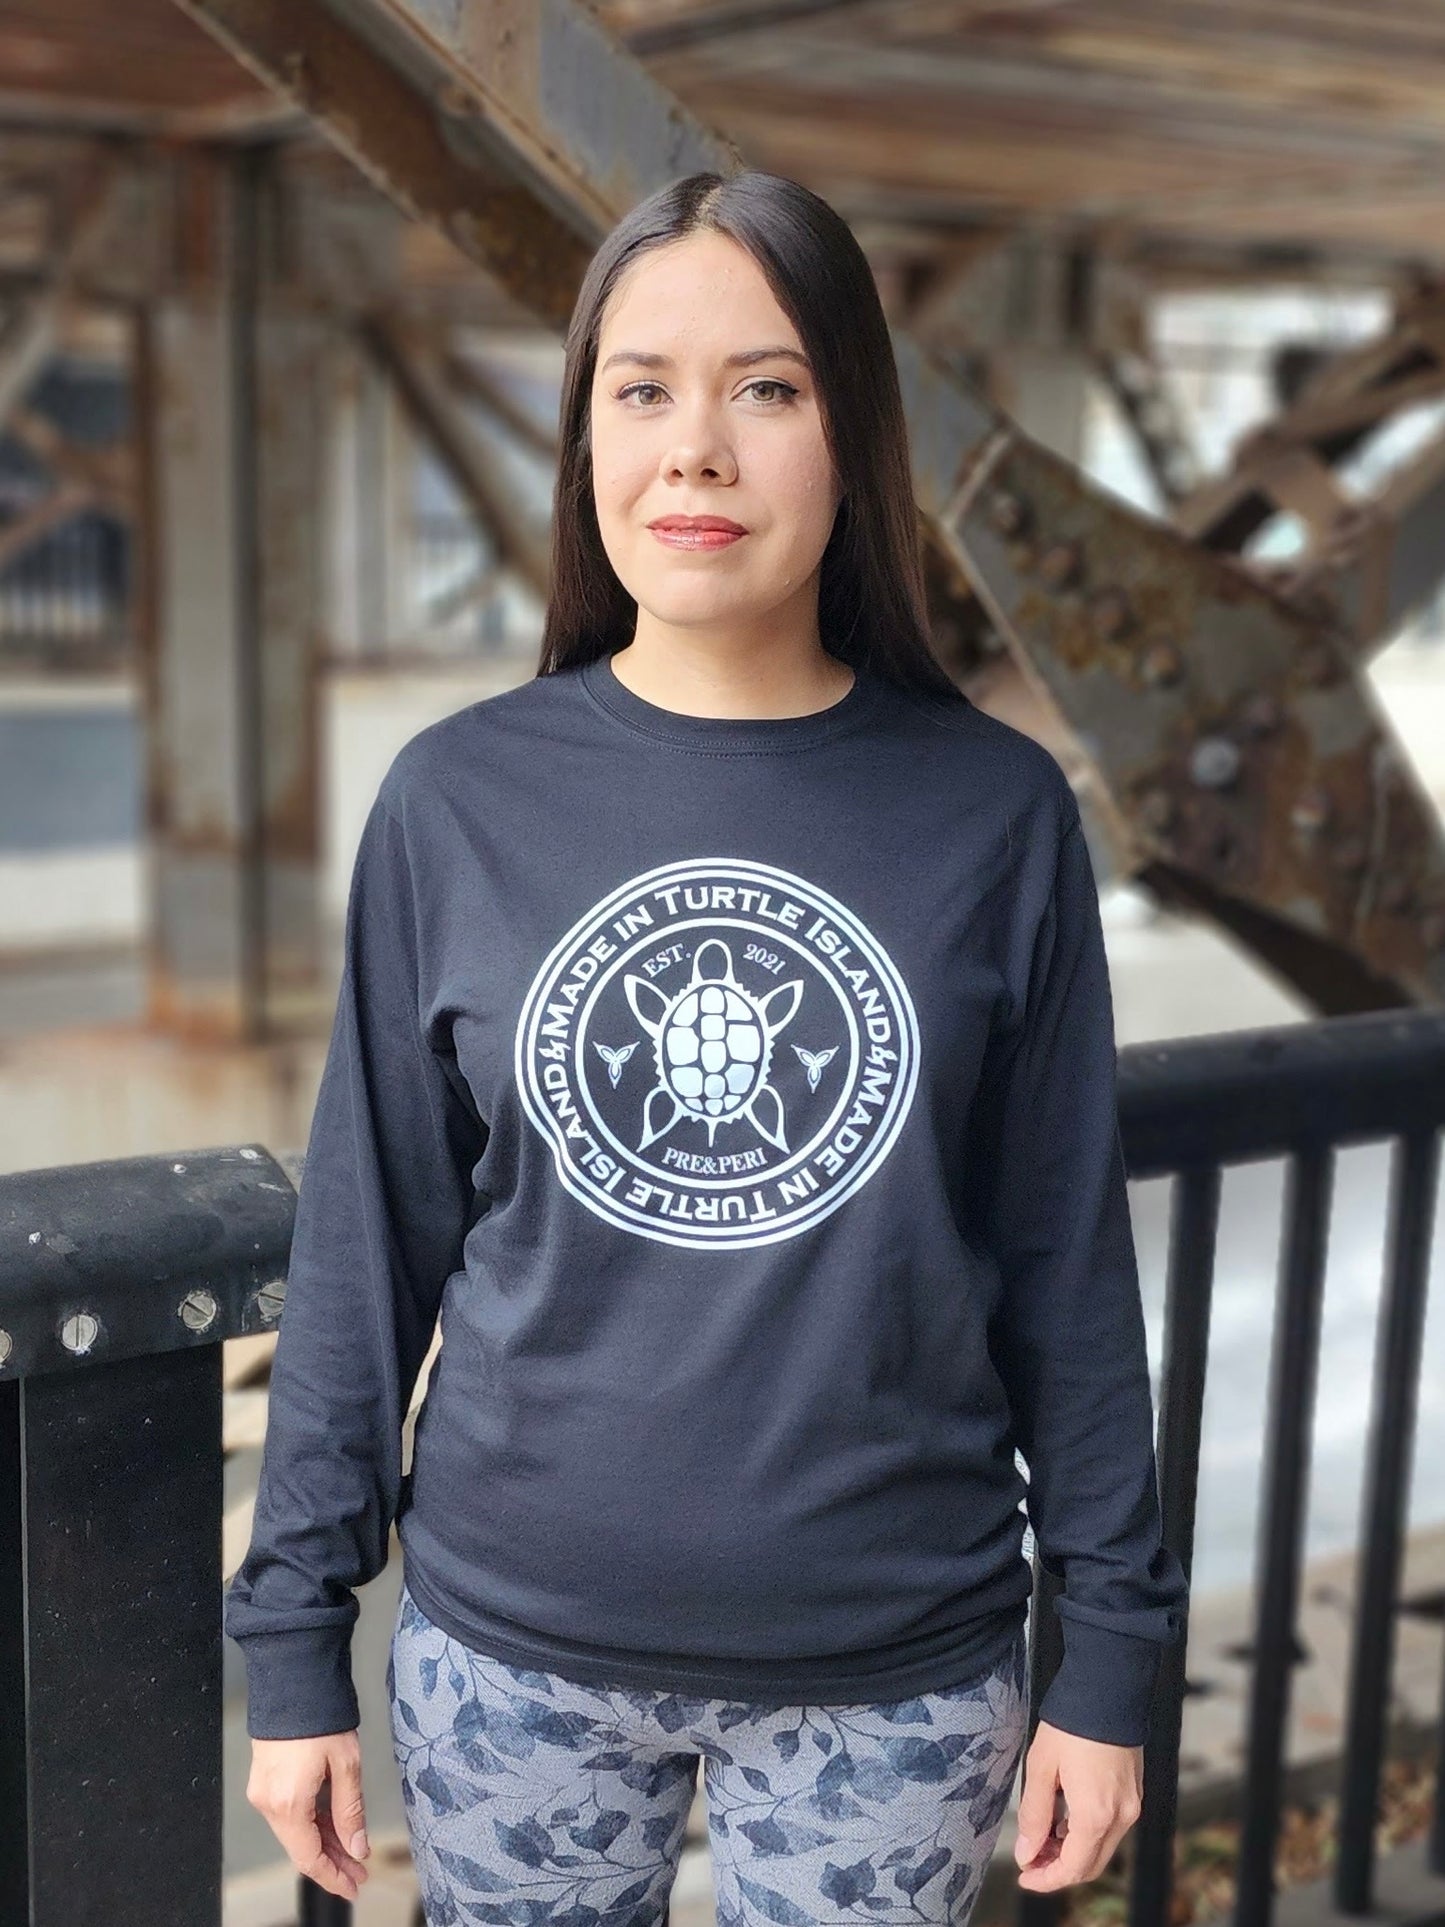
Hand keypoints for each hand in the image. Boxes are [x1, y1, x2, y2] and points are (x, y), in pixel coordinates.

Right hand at [246, 1731, 371, 1901]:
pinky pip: (289, 1814)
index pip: (309, 1858)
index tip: (354, 1886)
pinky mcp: (265, 1781)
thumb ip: (350, 1810)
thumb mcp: (346, 1764)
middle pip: (301, 1848)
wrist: (292, 1681)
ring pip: (295, 1832)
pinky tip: (332, 1828)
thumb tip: (356, 1847)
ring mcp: (263, 1792)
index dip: (332, 1876)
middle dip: (332, 1862)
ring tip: (353, 1852)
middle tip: (360, 1872)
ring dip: (323, 1844)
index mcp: (288, 1803)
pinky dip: (311, 1825)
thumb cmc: (319, 1717)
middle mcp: (269, 1803)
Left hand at [1013, 1719, 1142, 1891]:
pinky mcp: (1134, 1792)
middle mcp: (1121, 1816)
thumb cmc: (1072, 1724)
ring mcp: (1131, 1805)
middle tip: (1030, 1859)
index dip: (1046, 1879)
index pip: (1073, 1868)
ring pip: (1102, 1848)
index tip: (1025, 1875)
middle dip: (1058, 1869)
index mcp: (1096, 1814)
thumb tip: (1027, 1852)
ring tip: (1042, 1836)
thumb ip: (1034, 1815)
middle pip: (1090, 1865)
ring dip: (1073, 1851)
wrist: (1108, 1689)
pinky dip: (1088, 1834)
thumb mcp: (1041, 1768)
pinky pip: (1111, 1828)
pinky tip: (1065, 1818)